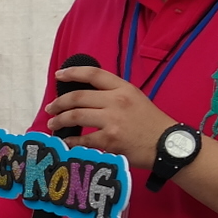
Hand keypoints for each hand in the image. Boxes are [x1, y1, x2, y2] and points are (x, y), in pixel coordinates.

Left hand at [44, 64, 172, 167]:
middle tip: (50, 108)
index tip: (59, 75)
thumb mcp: (136, 98)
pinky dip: (70, 140)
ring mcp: (113, 120)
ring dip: (59, 120)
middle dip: (58, 102)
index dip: (72, 73)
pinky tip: (66, 141)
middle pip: (78, 96)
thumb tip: (86, 96)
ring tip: (53, 124)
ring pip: (75, 116)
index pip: (93, 74)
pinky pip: (82, 139)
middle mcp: (116, 101)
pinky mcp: (110, 140)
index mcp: (123, 88)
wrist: (167, 145)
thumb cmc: (151, 122)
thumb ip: (113, 94)